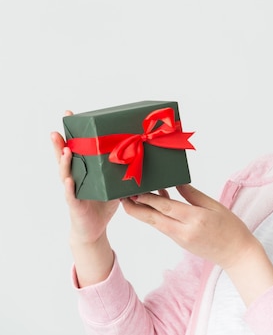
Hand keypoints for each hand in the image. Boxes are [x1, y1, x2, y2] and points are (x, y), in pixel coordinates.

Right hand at [51, 110, 117, 285]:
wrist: (94, 229)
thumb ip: (123, 168)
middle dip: (60, 142)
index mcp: (84, 170)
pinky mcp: (75, 205)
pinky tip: (70, 179)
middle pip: (64, 156)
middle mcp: (74, 177)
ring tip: (65, 149)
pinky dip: (70, 186)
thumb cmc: (103, 205)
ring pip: (65, 173)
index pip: (76, 147)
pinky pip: (71, 195)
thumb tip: (143, 152)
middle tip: (58, 128)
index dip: (72, 132)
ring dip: (64, 161)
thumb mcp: (115, 183)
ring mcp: (72, 191)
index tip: (70, 114)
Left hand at [120, 185, 255, 268]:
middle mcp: (183, 231)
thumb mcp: (215, 207)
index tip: (134, 189)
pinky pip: (164, 227)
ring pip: (156, 223)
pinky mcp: (180, 242)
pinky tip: (158, 203)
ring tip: (134, 196)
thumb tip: (177, 182)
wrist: (237, 254)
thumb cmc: (231, 228)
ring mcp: (180, 239)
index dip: (148, 198)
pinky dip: (157, 215)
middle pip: (153, 219)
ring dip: (144, 211)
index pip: (165, 207)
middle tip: (121, 197)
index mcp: (194, 219)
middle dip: (134, 209)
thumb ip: (193, 195)